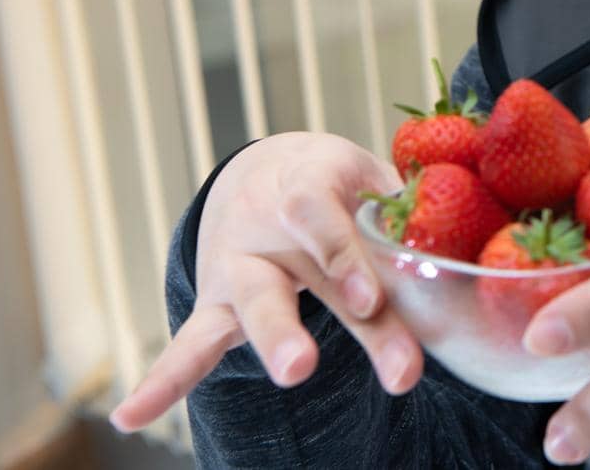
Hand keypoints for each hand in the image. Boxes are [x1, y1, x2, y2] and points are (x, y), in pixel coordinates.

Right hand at [110, 132, 417, 431]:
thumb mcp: (370, 183)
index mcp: (307, 180)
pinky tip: (129, 417)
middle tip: (309, 365)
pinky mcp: (219, 304)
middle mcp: (264, 222)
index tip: (369, 300)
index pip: (319, 215)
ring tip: (292, 373)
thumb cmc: (341, 185)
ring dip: (271, 341)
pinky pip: (191, 343)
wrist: (272, 172)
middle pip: (285, 278)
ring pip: (249, 308)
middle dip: (298, 322)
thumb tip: (459, 262)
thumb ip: (406, 219)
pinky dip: (163, 380)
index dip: (342, 256)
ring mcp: (237, 266)